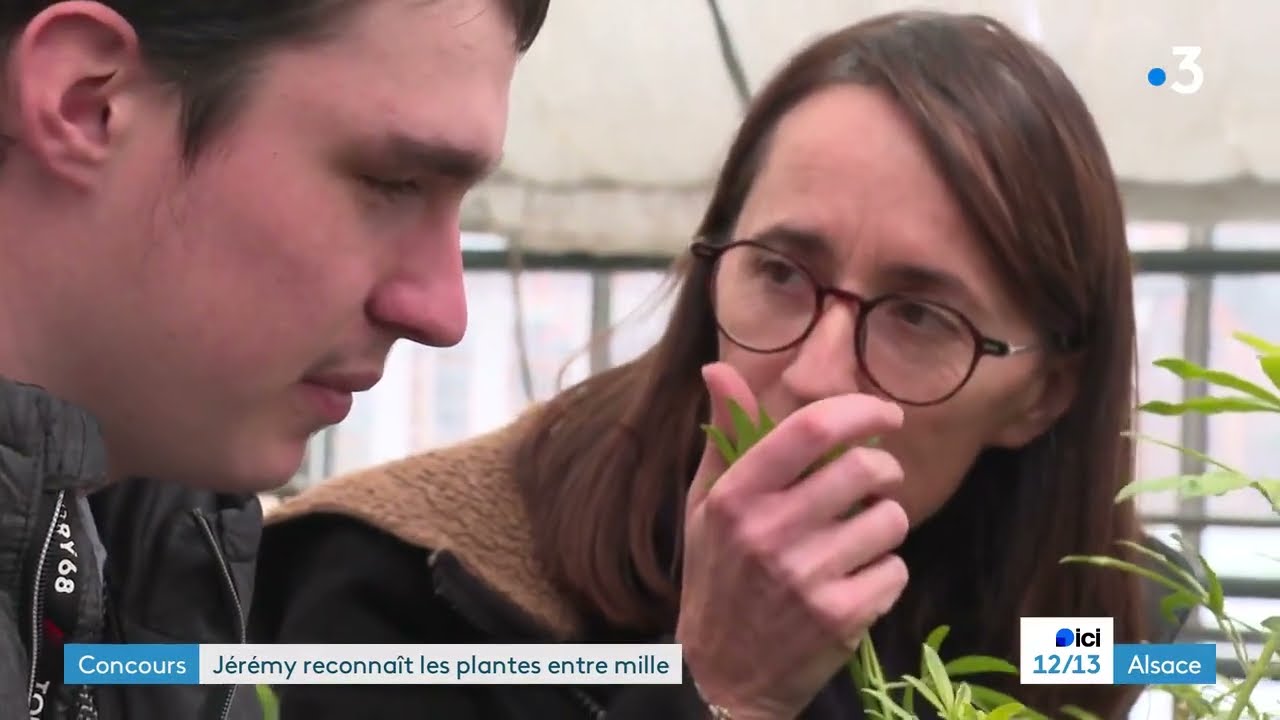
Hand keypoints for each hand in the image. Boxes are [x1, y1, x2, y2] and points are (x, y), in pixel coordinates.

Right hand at [676, 362, 909, 719]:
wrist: (722, 673)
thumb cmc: (717, 576)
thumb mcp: (707, 504)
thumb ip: (724, 437)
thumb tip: (717, 367)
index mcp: (736, 496)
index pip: (812, 428)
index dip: (862, 410)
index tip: (886, 415)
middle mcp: (769, 533)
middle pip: (865, 468)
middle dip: (884, 469)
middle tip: (875, 481)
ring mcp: (807, 578)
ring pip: (891, 520)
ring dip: (885, 524)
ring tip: (856, 541)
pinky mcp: (841, 618)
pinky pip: (897, 569)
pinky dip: (885, 573)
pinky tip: (854, 583)